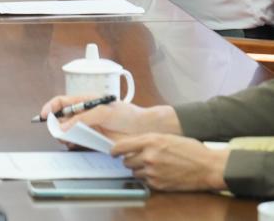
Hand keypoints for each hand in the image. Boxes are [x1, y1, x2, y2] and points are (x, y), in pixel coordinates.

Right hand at [41, 95, 180, 136]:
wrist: (143, 128)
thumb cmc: (126, 114)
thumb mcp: (103, 111)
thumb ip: (83, 118)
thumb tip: (65, 126)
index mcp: (84, 102)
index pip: (62, 102)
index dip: (51, 107)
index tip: (45, 116)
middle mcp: (84, 114)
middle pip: (62, 118)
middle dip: (55, 124)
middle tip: (56, 132)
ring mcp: (88, 127)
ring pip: (68, 131)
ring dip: (64, 136)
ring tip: (66, 140)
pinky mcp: (94, 139)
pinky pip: (78, 141)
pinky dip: (73, 144)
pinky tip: (74, 145)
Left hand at [112, 134, 228, 191]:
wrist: (208, 167)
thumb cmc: (191, 150)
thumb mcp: (167, 137)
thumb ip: (148, 141)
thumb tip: (133, 145)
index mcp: (150, 141)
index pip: (122, 146)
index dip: (115, 150)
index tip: (113, 152)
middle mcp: (149, 157)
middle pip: (126, 161)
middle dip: (130, 160)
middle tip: (138, 159)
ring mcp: (153, 172)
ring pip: (134, 173)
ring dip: (139, 170)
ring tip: (152, 167)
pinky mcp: (159, 184)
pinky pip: (146, 182)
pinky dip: (149, 179)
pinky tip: (159, 174)